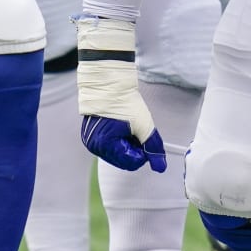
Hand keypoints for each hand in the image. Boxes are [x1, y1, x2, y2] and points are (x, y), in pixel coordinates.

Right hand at [76, 16, 163, 171]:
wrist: (107, 82)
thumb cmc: (125, 102)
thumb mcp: (144, 125)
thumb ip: (153, 147)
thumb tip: (160, 168)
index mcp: (105, 145)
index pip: (130, 163)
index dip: (143, 154)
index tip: (146, 139)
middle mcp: (94, 146)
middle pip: (122, 160)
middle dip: (134, 149)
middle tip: (138, 131)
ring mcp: (90, 141)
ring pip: (116, 154)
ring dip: (126, 145)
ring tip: (128, 126)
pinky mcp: (90, 135)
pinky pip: (109, 146)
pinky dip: (118, 140)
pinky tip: (121, 126)